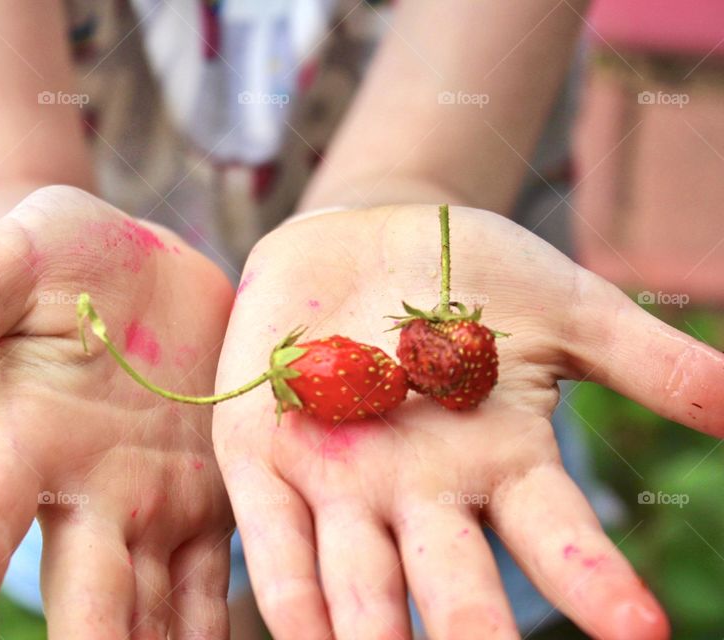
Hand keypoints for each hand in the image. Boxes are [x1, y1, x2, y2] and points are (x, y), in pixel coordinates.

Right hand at [0, 186, 235, 638]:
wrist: (142, 268)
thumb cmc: (59, 256)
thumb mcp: (8, 266)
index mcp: (30, 437)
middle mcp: (89, 491)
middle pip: (87, 592)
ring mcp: (157, 501)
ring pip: (159, 608)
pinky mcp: (215, 496)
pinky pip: (225, 577)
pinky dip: (243, 620)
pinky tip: (287, 636)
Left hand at [212, 204, 723, 639]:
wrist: (363, 232)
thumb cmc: (468, 272)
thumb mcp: (563, 308)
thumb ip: (648, 361)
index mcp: (498, 463)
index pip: (556, 539)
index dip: (595, 584)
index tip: (644, 634)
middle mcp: (420, 492)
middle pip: (454, 583)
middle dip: (475, 633)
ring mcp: (340, 480)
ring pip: (361, 581)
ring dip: (374, 635)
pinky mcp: (264, 455)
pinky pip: (274, 537)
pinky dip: (287, 590)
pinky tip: (305, 638)